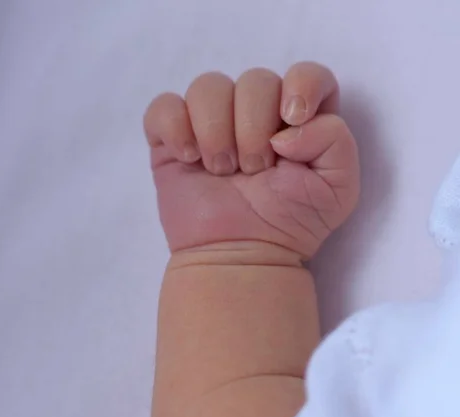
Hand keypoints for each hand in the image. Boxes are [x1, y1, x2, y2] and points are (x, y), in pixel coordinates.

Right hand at [144, 62, 359, 259]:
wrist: (242, 256)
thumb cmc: (290, 225)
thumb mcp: (338, 189)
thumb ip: (336, 140)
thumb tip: (288, 124)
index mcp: (298, 121)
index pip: (307, 73)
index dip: (302, 83)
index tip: (292, 118)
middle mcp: (256, 115)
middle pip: (256, 79)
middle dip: (254, 127)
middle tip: (254, 171)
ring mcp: (212, 125)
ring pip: (208, 86)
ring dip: (216, 131)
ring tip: (222, 172)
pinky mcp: (174, 140)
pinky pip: (164, 107)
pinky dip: (175, 127)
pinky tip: (189, 159)